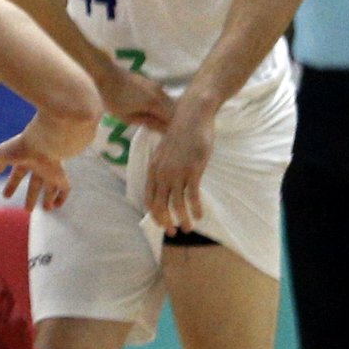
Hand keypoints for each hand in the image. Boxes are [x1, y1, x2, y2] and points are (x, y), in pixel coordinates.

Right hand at [0, 109, 95, 211]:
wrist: (44, 142)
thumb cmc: (21, 147)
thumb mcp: (2, 154)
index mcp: (24, 159)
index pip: (17, 174)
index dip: (12, 185)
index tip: (6, 196)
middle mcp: (38, 166)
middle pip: (35, 183)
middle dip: (31, 196)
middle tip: (27, 210)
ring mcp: (51, 171)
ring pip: (50, 187)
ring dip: (47, 199)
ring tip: (46, 210)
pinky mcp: (61, 175)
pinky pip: (64, 188)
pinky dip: (62, 198)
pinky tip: (57, 206)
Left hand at [97, 58, 175, 129]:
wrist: (107, 73)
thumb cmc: (113, 97)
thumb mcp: (126, 116)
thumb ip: (147, 122)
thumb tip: (161, 128)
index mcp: (155, 103)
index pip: (172, 119)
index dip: (170, 128)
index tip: (163, 134)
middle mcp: (160, 93)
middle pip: (173, 110)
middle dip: (169, 120)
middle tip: (157, 127)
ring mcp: (157, 86)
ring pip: (169, 102)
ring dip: (164, 111)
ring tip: (152, 118)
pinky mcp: (152, 82)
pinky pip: (162, 96)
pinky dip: (160, 104)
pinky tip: (148, 108)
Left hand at [143, 97, 216, 232]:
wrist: (191, 115)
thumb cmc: (180, 133)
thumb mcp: (166, 152)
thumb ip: (164, 167)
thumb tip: (166, 183)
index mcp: (153, 168)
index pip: (148, 198)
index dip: (154, 214)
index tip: (161, 224)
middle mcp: (162, 173)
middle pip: (160, 205)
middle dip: (166, 222)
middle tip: (174, 233)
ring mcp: (177, 172)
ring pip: (176, 204)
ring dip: (182, 220)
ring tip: (190, 229)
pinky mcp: (193, 170)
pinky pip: (192, 195)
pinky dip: (195, 209)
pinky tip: (199, 216)